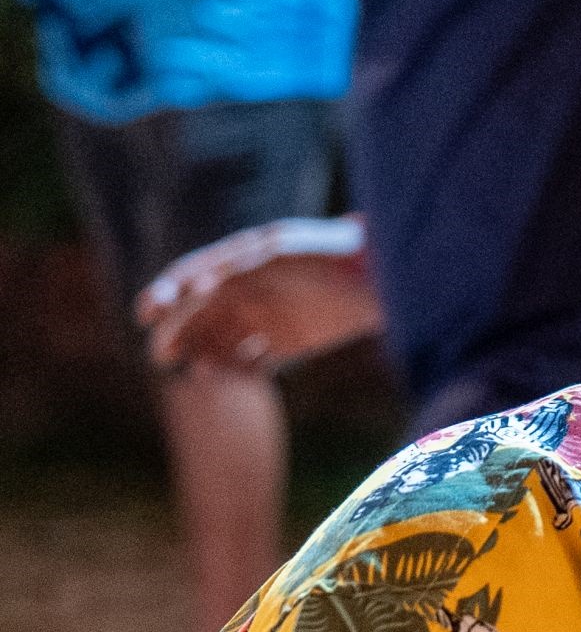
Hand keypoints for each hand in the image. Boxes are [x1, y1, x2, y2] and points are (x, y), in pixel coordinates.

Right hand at [139, 215, 381, 374]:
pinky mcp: (292, 343)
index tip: (145, 313)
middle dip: (178, 333)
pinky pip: (255, 362)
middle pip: (200, 315)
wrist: (385, 275)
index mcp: (240, 260)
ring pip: (223, 341)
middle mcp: (249, 290)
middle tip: (162, 354)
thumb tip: (198, 287)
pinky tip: (230, 379)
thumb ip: (241, 268)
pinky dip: (239, 372)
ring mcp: (268, 317)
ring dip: (206, 355)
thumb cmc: (333, 254)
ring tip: (200, 371)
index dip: (163, 294)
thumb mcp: (283, 252)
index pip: (188, 277)